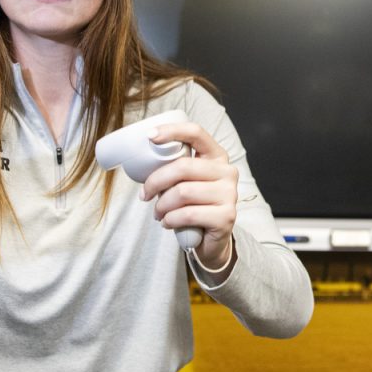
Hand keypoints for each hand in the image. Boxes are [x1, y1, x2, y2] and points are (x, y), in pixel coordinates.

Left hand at [142, 121, 237, 268]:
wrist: (211, 240)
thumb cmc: (193, 206)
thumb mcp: (185, 182)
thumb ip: (174, 169)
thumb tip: (142, 162)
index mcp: (216, 156)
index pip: (196, 133)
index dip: (172, 131)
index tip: (150, 136)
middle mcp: (227, 171)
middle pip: (183, 166)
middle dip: (155, 182)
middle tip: (145, 195)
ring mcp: (230, 194)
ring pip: (183, 192)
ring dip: (162, 205)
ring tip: (158, 213)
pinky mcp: (226, 216)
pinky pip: (188, 214)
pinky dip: (170, 220)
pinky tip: (168, 222)